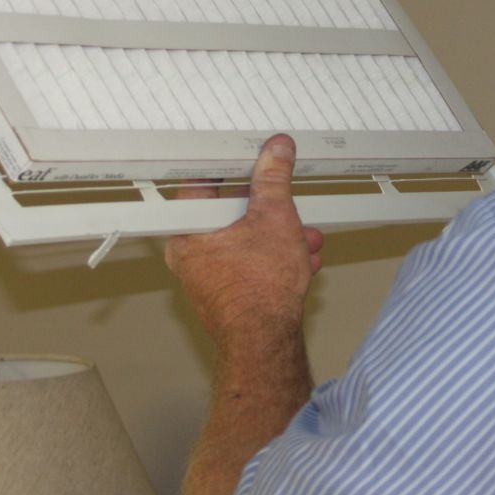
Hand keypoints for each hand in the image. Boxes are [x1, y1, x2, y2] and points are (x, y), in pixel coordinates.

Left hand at [166, 134, 325, 342]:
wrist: (265, 343)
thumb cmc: (260, 291)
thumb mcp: (274, 217)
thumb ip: (274, 179)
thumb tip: (276, 151)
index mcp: (189, 228)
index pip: (202, 181)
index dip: (230, 166)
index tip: (250, 159)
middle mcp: (189, 251)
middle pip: (228, 211)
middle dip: (267, 208)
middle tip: (285, 202)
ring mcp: (205, 274)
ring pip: (242, 239)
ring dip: (277, 235)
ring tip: (305, 238)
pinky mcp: (223, 292)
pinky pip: (246, 262)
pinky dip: (272, 258)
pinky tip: (300, 259)